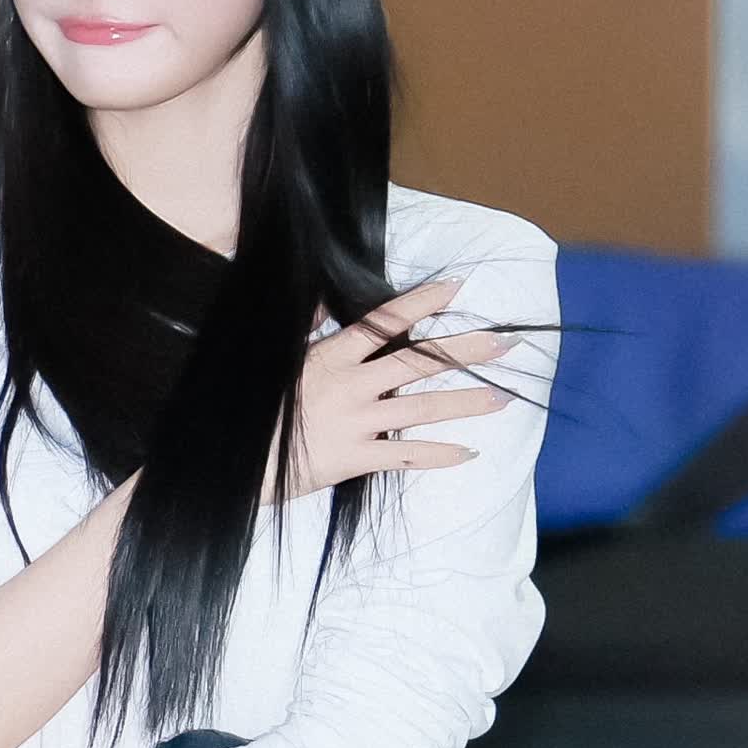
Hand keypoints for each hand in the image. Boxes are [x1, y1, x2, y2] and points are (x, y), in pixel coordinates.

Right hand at [263, 277, 519, 503]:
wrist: (242, 459)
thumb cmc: (258, 407)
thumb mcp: (278, 359)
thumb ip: (303, 327)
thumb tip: (318, 299)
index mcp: (332, 356)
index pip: (385, 322)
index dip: (422, 303)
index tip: (457, 287)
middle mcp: (352, 386)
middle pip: (418, 361)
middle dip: (465, 350)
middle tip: (505, 343)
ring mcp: (357, 423)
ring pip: (422, 409)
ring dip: (465, 403)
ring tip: (502, 397)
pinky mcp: (357, 458)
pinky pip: (407, 457)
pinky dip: (439, 456)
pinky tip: (469, 453)